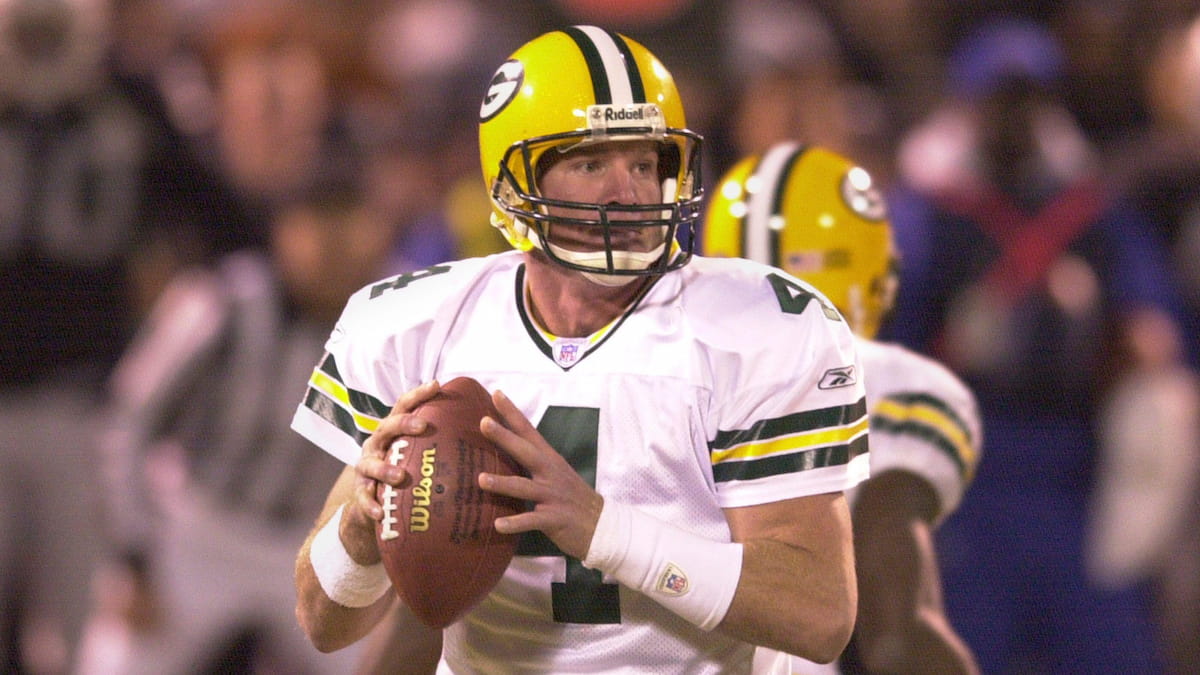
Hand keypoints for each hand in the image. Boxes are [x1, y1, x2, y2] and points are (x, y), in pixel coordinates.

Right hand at [343, 380, 440, 563]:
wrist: (369, 497)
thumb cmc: (404, 468)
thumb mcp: (417, 451)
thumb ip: (439, 441)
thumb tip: (483, 427)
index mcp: (394, 430)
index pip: (404, 406)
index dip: (419, 395)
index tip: (437, 385)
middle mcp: (378, 443)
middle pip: (387, 427)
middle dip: (404, 424)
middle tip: (423, 426)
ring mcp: (366, 466)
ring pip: (372, 463)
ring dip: (385, 469)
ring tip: (400, 477)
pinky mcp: (360, 490)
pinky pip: (363, 497)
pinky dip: (370, 505)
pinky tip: (379, 513)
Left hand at [477, 390, 603, 559]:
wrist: (602, 525)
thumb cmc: (571, 498)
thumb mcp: (555, 474)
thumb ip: (533, 462)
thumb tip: (505, 448)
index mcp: (549, 460)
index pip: (529, 431)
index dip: (513, 413)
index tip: (496, 393)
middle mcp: (551, 473)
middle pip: (526, 452)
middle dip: (505, 437)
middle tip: (484, 423)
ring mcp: (553, 496)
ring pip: (525, 487)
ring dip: (503, 483)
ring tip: (481, 479)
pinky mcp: (555, 519)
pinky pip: (532, 520)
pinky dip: (516, 523)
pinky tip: (498, 525)